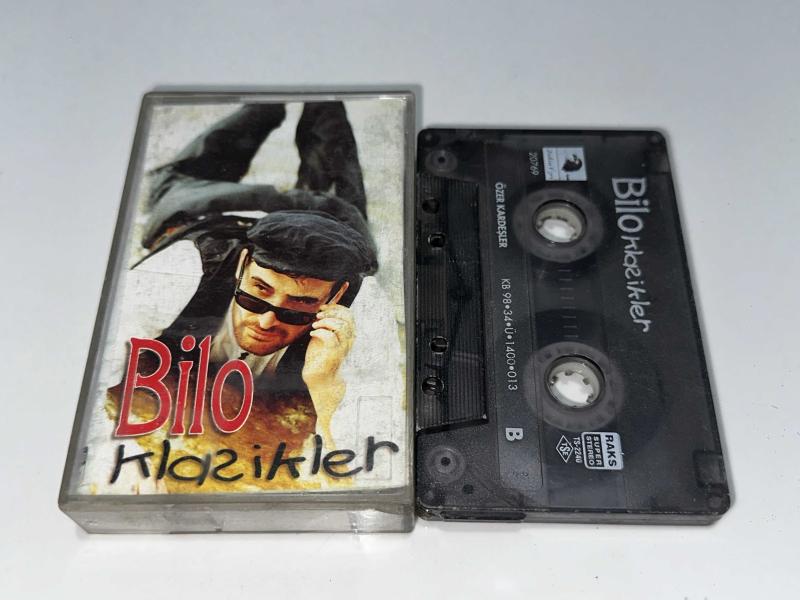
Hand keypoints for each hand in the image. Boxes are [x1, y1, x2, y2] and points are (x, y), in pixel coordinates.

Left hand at [302, 304, 354, 437]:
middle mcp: (348, 341)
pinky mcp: (333, 355)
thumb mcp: (323, 337)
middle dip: (332, 312)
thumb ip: (326, 326)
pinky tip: (312, 334)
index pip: (349, 314)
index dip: (337, 307)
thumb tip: (321, 311)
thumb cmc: (320, 358)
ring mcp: (342, 348)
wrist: (319, 379)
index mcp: (347, 335)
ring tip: (315, 325)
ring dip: (326, 322)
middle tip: (318, 315)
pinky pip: (330, 338)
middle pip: (348, 318)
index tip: (323, 307)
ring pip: (341, 327)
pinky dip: (320, 332)